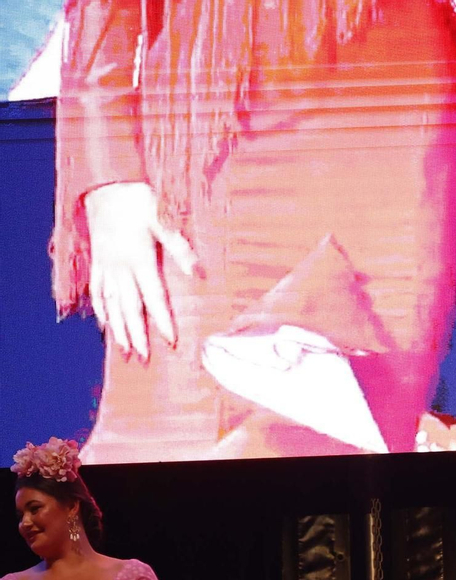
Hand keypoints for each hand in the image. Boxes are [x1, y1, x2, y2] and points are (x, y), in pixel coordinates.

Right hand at [84, 182, 198, 361]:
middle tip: (141, 359)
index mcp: (139, 259)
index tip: (170, 342)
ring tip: (123, 351)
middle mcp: (120, 267)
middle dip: (136, 334)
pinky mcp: (97, 261)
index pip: (153, 298)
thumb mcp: (163, 219)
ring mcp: (106, 265)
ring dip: (117, 329)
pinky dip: (101, 310)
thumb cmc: (138, 200)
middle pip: (129, 307)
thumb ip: (179, 247)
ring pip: (110, 304)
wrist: (105, 184)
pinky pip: (97, 291)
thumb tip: (198, 273)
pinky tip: (106, 325)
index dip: (161, 321)